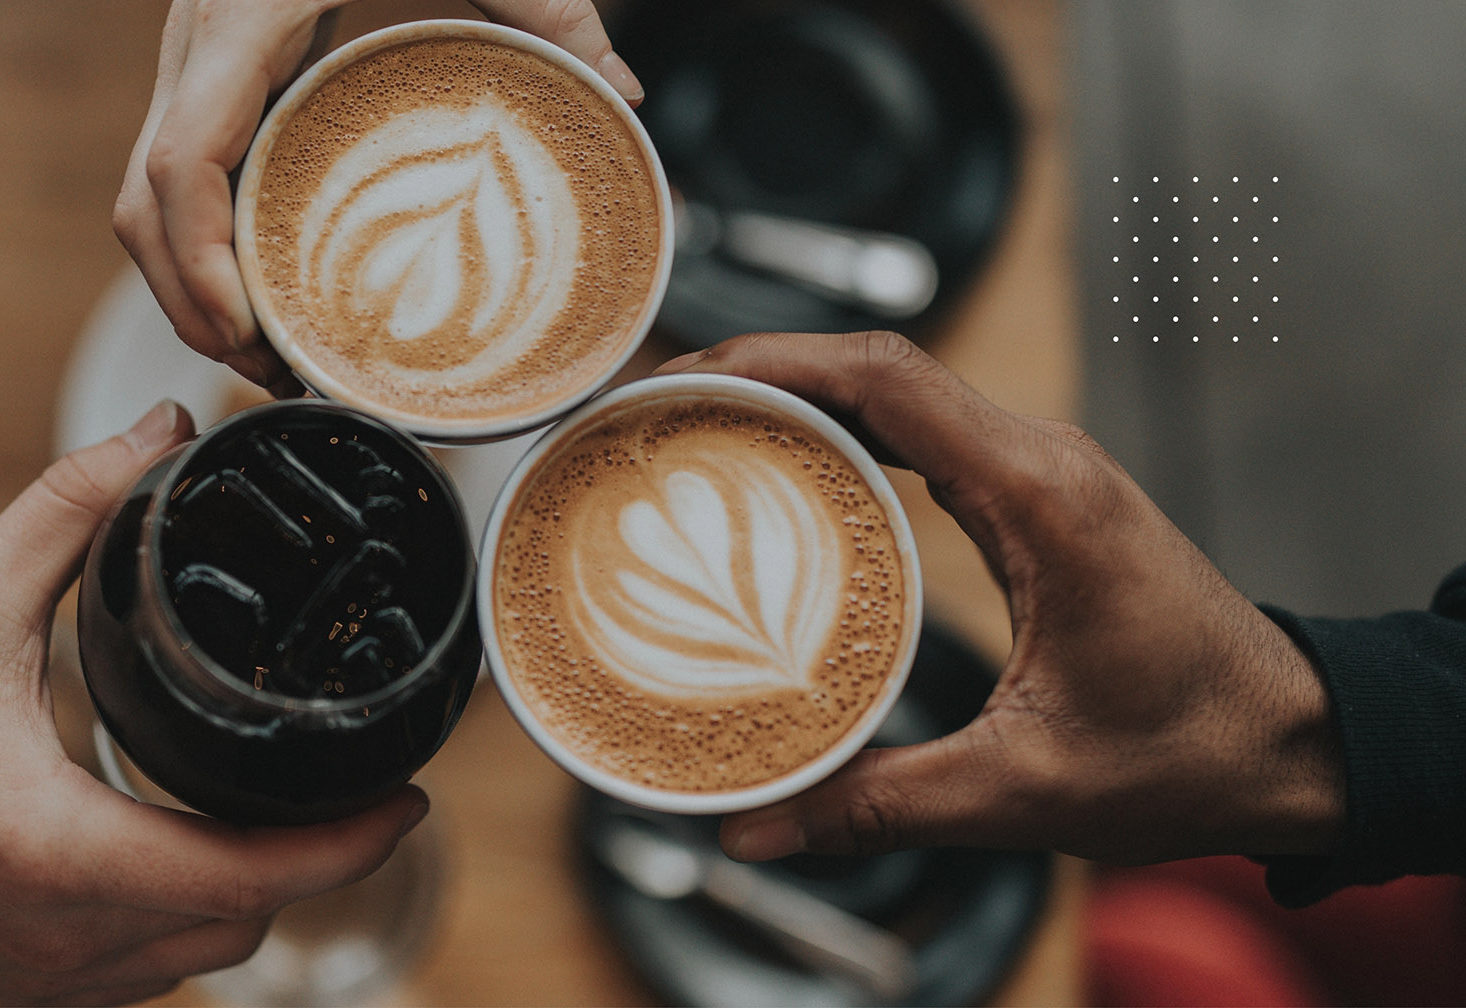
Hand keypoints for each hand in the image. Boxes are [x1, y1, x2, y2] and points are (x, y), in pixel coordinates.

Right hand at [113, 0, 642, 392]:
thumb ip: (547, 1)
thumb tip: (623, 91)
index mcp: (240, 18)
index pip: (180, 161)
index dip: (196, 261)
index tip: (246, 330)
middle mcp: (196, 47)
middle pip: (143, 208)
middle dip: (191, 305)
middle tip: (273, 374)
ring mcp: (190, 65)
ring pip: (143, 203)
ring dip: (188, 288)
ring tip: (270, 356)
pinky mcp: (207, 78)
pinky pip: (175, 180)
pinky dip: (200, 246)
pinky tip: (262, 288)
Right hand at [653, 332, 1344, 865]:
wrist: (1295, 746)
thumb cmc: (1193, 752)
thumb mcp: (1024, 788)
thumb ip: (881, 803)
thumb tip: (757, 828)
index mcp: (1042, 495)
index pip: (888, 378)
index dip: (772, 361)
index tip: (682, 377)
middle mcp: (1042, 461)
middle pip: (876, 368)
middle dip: (757, 371)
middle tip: (656, 410)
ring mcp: (1040, 473)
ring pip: (897, 394)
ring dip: (797, 398)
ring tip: (695, 431)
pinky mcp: (1035, 501)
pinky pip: (921, 437)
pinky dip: (843, 438)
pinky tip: (781, 478)